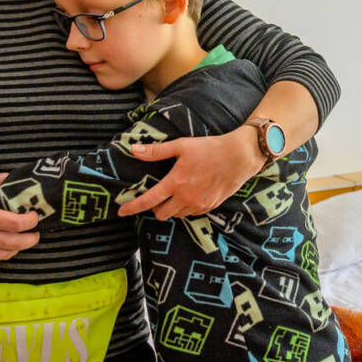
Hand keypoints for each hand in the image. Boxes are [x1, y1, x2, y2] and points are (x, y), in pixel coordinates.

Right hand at [0, 173, 40, 264]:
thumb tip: (4, 176)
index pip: (17, 223)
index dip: (31, 221)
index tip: (34, 215)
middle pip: (17, 243)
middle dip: (32, 239)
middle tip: (36, 232)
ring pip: (6, 255)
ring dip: (18, 248)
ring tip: (23, 240)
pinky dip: (2, 256)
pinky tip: (3, 249)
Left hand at [120, 127, 263, 220]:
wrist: (240, 156)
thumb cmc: (210, 148)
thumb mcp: (181, 146)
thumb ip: (156, 151)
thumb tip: (133, 149)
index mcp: (175, 183)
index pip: (148, 200)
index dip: (132, 207)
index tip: (121, 211)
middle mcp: (185, 198)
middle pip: (161, 214)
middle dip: (155, 208)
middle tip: (158, 196)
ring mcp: (199, 204)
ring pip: (177, 215)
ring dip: (172, 208)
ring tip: (176, 194)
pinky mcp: (210, 206)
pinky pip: (192, 213)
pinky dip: (186, 208)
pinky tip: (191, 195)